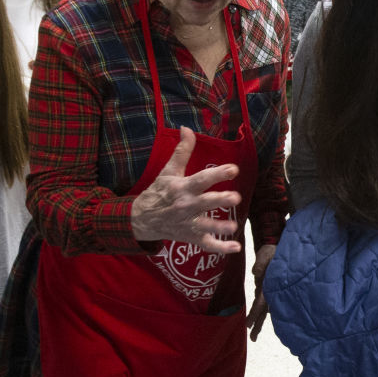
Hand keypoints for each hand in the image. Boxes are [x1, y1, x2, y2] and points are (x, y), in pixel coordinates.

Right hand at [129, 128, 242, 252]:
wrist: (142, 219)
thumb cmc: (159, 192)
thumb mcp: (168, 171)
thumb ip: (181, 151)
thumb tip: (186, 128)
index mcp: (182, 188)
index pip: (201, 180)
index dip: (217, 174)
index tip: (234, 169)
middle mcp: (186, 206)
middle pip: (204, 203)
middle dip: (220, 201)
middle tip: (236, 198)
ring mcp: (188, 223)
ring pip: (205, 226)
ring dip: (219, 227)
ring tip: (234, 227)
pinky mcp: (191, 237)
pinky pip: (206, 245)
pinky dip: (220, 248)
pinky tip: (235, 247)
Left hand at [247, 242, 277, 340]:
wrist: (281, 246)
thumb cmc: (274, 250)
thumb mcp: (267, 254)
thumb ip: (261, 264)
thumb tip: (255, 274)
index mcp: (270, 287)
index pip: (261, 305)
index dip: (254, 316)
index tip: (249, 327)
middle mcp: (270, 291)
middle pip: (263, 311)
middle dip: (258, 324)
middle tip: (253, 339)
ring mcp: (270, 289)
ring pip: (265, 307)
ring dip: (260, 318)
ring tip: (254, 331)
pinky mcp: (269, 285)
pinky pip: (265, 300)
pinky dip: (262, 308)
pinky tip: (260, 314)